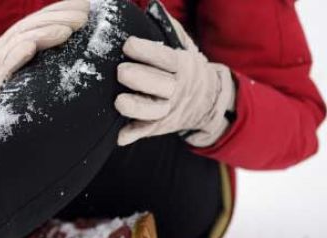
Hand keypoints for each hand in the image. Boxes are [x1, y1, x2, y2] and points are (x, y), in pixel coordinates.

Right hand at [0, 0, 89, 112]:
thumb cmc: (27, 83)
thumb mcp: (42, 61)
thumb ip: (55, 46)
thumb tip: (83, 33)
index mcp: (22, 34)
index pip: (43, 16)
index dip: (62, 9)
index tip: (84, 6)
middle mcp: (10, 42)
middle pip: (34, 24)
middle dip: (59, 18)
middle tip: (81, 19)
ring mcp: (2, 58)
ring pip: (21, 39)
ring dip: (44, 33)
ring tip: (66, 32)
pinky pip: (7, 64)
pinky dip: (18, 54)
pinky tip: (30, 48)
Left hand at [115, 14, 235, 146]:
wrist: (207, 102)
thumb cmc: (185, 69)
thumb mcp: (185, 47)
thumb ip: (169, 30)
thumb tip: (154, 7)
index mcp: (183, 66)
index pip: (166, 58)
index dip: (147, 52)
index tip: (128, 44)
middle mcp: (177, 89)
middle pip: (162, 86)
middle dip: (141, 78)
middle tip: (121, 72)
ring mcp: (168, 110)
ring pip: (154, 112)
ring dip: (136, 108)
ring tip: (119, 102)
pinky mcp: (159, 126)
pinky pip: (147, 131)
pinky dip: (133, 134)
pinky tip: (120, 136)